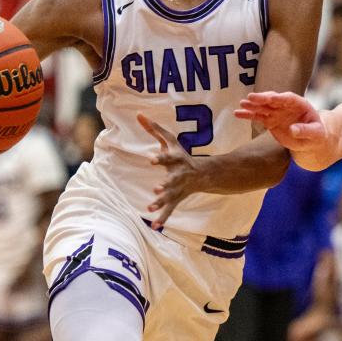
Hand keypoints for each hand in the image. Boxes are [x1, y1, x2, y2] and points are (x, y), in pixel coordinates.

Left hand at [137, 113, 205, 228]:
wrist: (203, 174)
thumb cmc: (181, 155)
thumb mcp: (170, 140)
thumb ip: (154, 128)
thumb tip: (138, 114)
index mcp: (176, 160)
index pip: (167, 158)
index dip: (160, 158)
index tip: (150, 160)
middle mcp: (178, 175)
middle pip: (171, 181)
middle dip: (164, 186)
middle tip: (156, 190)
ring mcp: (178, 189)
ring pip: (170, 197)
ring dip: (161, 203)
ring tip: (150, 208)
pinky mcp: (176, 199)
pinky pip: (170, 210)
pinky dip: (163, 219)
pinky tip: (154, 227)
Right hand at [235, 92, 325, 150]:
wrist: (310, 140)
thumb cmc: (317, 135)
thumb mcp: (316, 134)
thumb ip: (306, 131)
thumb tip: (293, 130)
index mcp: (299, 104)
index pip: (288, 98)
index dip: (279, 98)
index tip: (269, 97)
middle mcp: (286, 106)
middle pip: (273, 100)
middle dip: (262, 98)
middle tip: (251, 97)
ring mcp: (276, 112)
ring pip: (263, 107)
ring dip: (253, 105)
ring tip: (242, 104)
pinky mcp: (270, 121)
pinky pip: (258, 117)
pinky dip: (248, 115)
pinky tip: (238, 114)